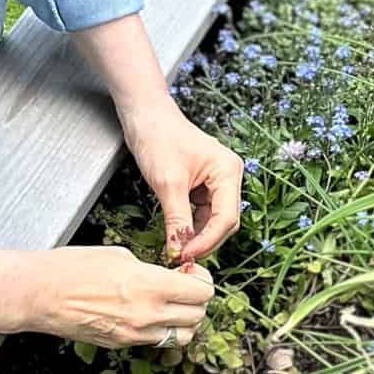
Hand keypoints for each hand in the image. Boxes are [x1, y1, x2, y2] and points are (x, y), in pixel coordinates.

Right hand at [0, 247, 214, 348]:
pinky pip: (154, 341)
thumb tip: (167, 277)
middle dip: (197, 300)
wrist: (40, 293)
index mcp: (151, 286)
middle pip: (197, 317)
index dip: (202, 280)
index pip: (201, 293)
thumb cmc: (74, 267)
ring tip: (171, 303)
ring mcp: (133, 335)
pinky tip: (148, 311)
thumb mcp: (121, 255)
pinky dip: (161, 329)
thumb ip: (151, 270)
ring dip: (184, 320)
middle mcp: (147, 315)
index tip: (192, 272)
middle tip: (185, 286)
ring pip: (181, 337)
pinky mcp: (120, 344)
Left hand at [116, 89, 243, 261]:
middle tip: (180, 257)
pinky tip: (176, 235)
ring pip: (212, 220)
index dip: (207, 241)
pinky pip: (201, 213)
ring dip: (196, 236)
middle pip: (224, 222)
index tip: (184, 255)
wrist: (145, 116)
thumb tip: (179, 251)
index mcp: (228, 171)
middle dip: (204, 241)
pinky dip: (190, 226)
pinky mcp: (202, 185)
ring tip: (176, 249)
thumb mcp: (168, 183)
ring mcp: (216, 181)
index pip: (226, 218)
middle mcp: (227, 177)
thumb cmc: (160, 138)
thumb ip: (177, 220)